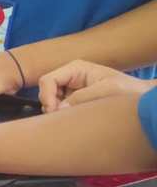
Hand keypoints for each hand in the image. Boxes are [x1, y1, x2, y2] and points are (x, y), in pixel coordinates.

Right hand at [38, 60, 156, 112]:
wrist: (139, 96)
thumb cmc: (127, 90)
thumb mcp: (107, 90)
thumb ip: (82, 97)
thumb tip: (58, 109)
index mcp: (75, 68)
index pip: (48, 80)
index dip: (46, 96)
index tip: (53, 111)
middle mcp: (70, 76)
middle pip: (46, 90)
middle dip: (49, 104)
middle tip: (59, 117)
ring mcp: (71, 88)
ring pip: (50, 99)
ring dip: (54, 110)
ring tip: (66, 117)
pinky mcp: (73, 99)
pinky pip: (58, 106)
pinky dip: (59, 113)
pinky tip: (69, 118)